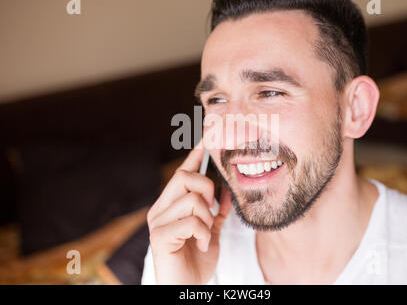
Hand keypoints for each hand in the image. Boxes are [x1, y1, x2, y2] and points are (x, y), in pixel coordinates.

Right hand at [146, 145, 231, 283]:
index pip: (181, 173)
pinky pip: (191, 221)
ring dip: (207, 219)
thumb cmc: (195, 261)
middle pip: (185, 177)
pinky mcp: (158, 236)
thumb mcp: (211, 232)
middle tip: (211, 212)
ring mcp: (157, 222)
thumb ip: (218, 213)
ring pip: (192, 200)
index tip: (204, 140)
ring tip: (205, 235)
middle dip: (207, 190)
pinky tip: (200, 245)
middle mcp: (160, 210)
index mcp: (170, 206)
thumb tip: (228, 192)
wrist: (186, 288)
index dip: (193, 156)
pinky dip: (203, 234)